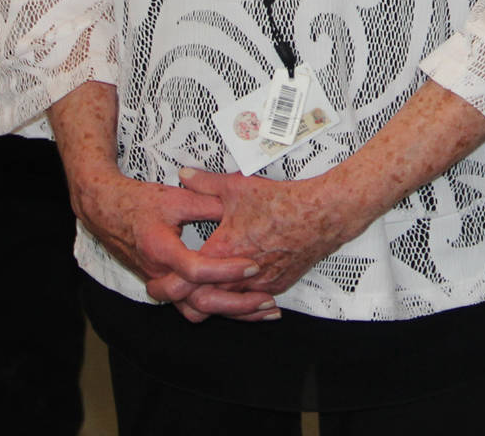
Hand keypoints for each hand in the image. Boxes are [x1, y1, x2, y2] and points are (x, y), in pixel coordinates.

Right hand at [66, 167, 270, 323]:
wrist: (106, 211)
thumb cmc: (138, 203)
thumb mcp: (175, 197)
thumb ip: (207, 202)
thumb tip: (237, 208)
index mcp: (161, 251)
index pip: (196, 270)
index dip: (226, 270)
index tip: (253, 264)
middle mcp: (159, 274)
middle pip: (198, 303)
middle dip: (235, 305)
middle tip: (267, 301)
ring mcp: (161, 284)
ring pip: (194, 312)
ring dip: (227, 312)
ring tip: (260, 308)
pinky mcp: (164, 287)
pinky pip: (190, 306)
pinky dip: (214, 308)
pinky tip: (239, 303)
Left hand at [170, 166, 372, 318]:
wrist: (323, 213)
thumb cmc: (284, 202)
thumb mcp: (238, 187)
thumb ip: (206, 184)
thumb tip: (186, 176)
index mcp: (223, 252)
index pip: (185, 281)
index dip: (170, 284)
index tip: (161, 280)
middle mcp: (240, 276)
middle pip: (203, 302)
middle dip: (188, 298)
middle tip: (177, 291)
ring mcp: (260, 284)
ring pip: (228, 307)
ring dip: (215, 302)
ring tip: (205, 295)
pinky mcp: (277, 286)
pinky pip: (252, 304)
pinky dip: (241, 302)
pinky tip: (239, 294)